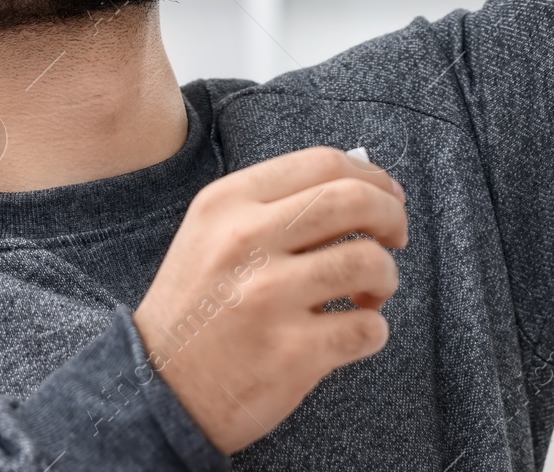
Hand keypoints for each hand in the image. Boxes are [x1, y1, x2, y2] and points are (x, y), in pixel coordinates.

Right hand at [131, 147, 406, 453]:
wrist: (157, 390)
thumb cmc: (197, 308)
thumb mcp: (212, 235)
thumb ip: (272, 207)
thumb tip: (362, 188)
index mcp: (227, 203)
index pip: (321, 163)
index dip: (371, 176)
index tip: (387, 196)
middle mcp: (246, 241)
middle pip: (354, 201)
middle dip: (392, 217)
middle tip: (395, 237)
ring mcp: (268, 297)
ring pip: (369, 261)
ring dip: (386, 278)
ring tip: (369, 295)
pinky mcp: (291, 352)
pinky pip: (368, 328)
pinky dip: (374, 330)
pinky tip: (352, 334)